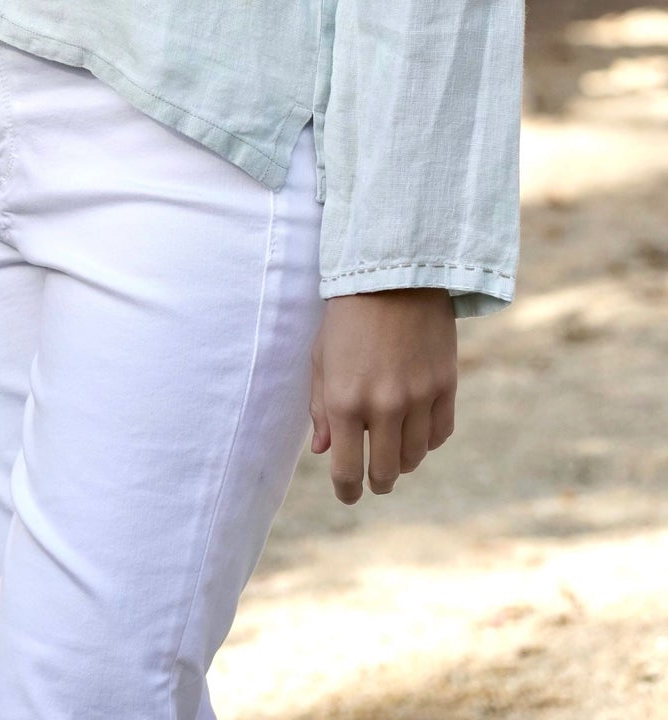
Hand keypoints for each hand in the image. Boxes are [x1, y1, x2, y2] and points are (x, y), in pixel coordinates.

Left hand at [309, 288, 456, 502]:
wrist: (391, 272)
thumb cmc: (346, 315)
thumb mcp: (321, 358)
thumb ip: (321, 409)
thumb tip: (325, 452)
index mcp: (344, 401)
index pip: (347, 470)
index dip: (346, 491)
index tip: (347, 494)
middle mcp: (383, 406)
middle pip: (387, 473)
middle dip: (377, 481)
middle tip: (374, 478)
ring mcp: (418, 397)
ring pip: (416, 457)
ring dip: (403, 460)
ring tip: (395, 450)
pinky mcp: (446, 385)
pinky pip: (440, 433)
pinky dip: (428, 439)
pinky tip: (417, 428)